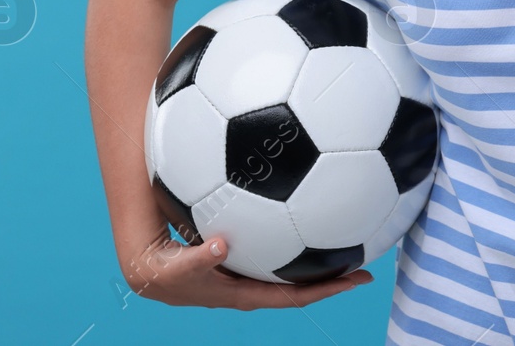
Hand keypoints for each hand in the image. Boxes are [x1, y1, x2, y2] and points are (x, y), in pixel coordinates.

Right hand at [121, 227, 372, 309]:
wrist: (148, 269)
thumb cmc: (165, 271)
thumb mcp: (178, 269)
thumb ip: (198, 259)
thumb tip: (221, 246)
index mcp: (245, 295)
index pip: (294, 297)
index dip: (326, 290)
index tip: (357, 280)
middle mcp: (254, 288)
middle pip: (302, 287)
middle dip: (333, 279)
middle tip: (366, 265)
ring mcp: (250, 276)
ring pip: (292, 272)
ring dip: (319, 261)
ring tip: (349, 242)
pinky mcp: (244, 262)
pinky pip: (278, 256)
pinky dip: (298, 244)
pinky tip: (310, 217)